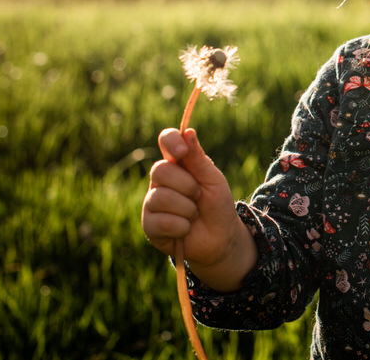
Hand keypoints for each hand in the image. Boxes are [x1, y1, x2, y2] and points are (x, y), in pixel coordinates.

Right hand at [141, 128, 256, 290]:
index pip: (166, 140)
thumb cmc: (217, 204)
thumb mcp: (213, 179)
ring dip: (187, 209)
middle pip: (160, 170)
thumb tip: (188, 132)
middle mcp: (160, 180)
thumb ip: (198, 159)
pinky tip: (185, 229)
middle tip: (198, 195)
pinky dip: (181, 226)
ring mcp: (152, 202)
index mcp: (177, 163)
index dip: (170, 141)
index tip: (182, 152)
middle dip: (188, 185)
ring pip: (162, 197)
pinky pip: (162, 221)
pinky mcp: (150, 225)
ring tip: (193, 214)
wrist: (220, 238)